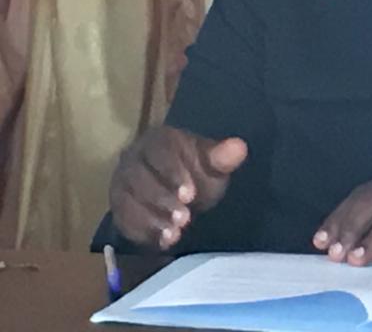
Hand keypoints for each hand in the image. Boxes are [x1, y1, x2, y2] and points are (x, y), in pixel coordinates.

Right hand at [110, 126, 247, 249]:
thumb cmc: (197, 171)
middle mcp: (133, 159)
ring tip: (176, 233)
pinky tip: (164, 242)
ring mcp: (122, 184)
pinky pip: (124, 221)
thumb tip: (239, 147)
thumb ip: (223, 157)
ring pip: (128, 201)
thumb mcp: (213, 164)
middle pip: (140, 178)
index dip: (173, 174)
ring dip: (152, 219)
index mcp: (158, 140)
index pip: (160, 153)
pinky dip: (143, 233)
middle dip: (163, 200)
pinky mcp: (119, 208)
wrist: (180, 188)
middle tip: (185, 218)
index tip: (190, 195)